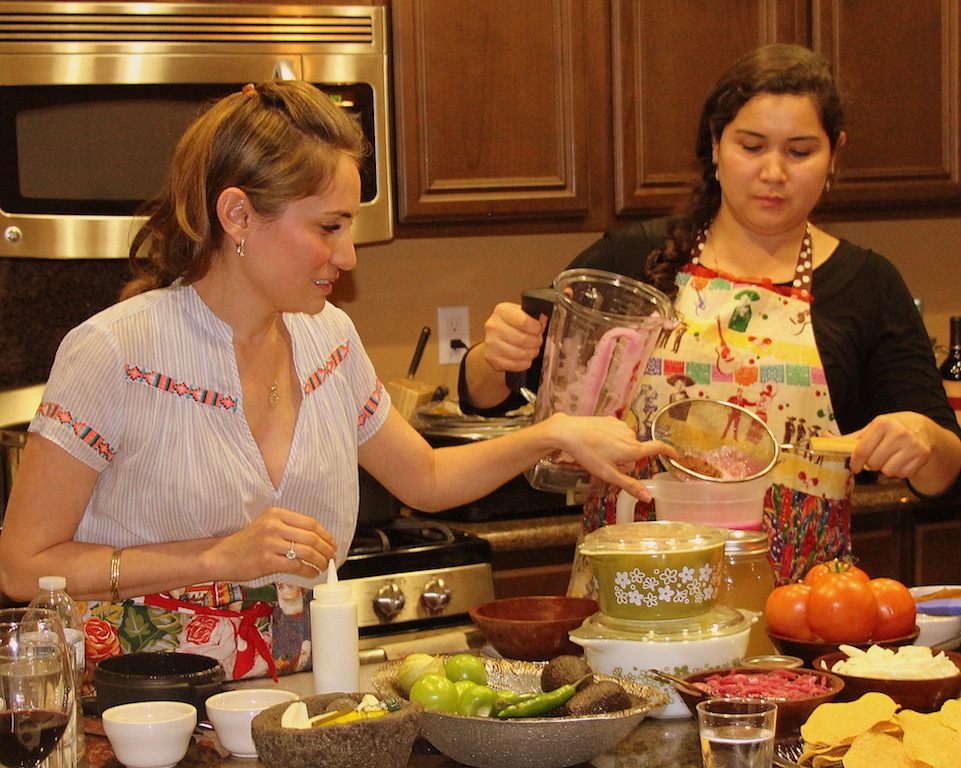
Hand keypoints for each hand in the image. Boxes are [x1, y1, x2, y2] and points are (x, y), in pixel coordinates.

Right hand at [210, 506, 335, 581]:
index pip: (310, 523)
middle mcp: (274, 525)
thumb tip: (318, 540)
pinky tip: (312, 573)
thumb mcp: (267, 525)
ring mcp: (270, 543)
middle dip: (326, 549)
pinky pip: (296, 566)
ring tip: (323, 567)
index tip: (332, 544)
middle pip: (312, 537)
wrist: (222, 556)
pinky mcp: (266, 561)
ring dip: (320, 561)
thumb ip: (289, 528)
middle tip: (332, 557)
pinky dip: (309, 571)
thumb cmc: (247, 543)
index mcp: (276, 513)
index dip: (326, 535)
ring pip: (307, 552)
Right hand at [482, 302, 546, 372]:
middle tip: (538, 341)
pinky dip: (524, 364)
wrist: (498, 336)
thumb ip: (535, 317)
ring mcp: (490, 343)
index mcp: (502, 311)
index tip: (539, 329)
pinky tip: (526, 359)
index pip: (524, 321)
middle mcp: (493, 326)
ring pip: (519, 353)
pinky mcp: (491, 357)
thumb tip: (543, 320)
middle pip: (522, 339)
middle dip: (535, 342)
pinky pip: (513, 365)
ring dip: (531, 353)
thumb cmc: (512, 324)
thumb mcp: (523, 314)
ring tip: (532, 350)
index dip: (536, 328)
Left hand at [548, 413, 676, 500]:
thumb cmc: (588, 454)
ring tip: (599, 451)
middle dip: (627, 459)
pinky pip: (617, 433)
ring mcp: (620, 426)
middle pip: (636, 451)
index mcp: (632, 449)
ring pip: (625, 442)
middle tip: (608, 463)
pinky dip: (611, 439)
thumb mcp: (608, 474)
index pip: (658, 447)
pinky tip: (597, 441)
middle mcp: (630, 435)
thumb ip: (629, 485)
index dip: (669, 451)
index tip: (676, 455)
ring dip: (618, 449)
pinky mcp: (611, 420)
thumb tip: (648, 497)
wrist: (569, 432)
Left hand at [846, 412, 936, 478]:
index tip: (854, 467)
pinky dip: (899, 471)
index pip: (861, 451)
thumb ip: (848, 439)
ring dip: (885, 469)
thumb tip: (823, 437)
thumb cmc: (889, 430)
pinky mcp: (922, 456)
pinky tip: (901, 460)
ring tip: (889, 458)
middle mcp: (899, 433)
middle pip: (873, 463)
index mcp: (882, 423)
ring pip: (887, 471)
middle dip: (871, 464)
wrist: (920, 429)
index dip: (854, 462)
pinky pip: (902, 474)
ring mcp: (912, 444)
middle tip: (876, 457)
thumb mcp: (870, 430)